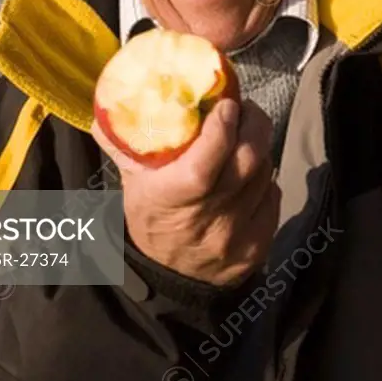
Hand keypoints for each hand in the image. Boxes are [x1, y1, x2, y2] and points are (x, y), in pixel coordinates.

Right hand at [91, 98, 279, 285]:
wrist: (169, 276)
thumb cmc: (151, 215)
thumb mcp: (131, 181)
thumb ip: (122, 142)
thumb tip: (109, 104)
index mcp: (172, 198)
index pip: (205, 163)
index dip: (221, 128)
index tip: (226, 103)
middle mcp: (209, 220)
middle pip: (248, 161)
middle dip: (253, 124)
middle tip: (244, 109)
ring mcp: (237, 236)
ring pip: (264, 175)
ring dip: (259, 149)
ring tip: (245, 138)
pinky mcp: (258, 246)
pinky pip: (272, 198)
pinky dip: (264, 180)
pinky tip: (249, 176)